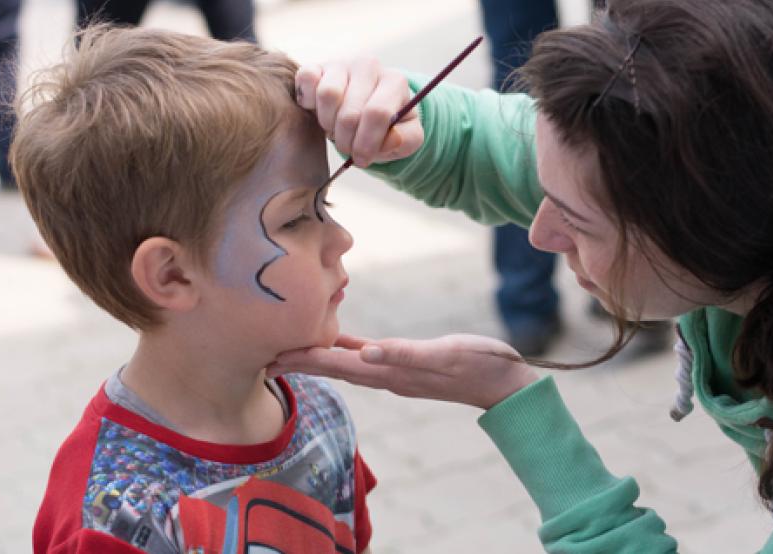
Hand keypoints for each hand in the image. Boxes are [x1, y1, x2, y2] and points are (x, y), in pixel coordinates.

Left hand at [267, 334, 539, 409]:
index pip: (339, 366)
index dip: (306, 361)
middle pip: (335, 368)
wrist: (508, 383)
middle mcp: (389, 375)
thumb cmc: (482, 365)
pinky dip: (349, 348)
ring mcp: (398, 372)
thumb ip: (405, 354)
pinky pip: (369, 355)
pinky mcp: (408, 363)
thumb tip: (365, 352)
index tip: (272, 358)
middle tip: (265, 358)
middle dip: (301, 363)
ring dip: (319, 358)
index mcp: (392, 372)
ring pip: (348, 364)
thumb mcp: (444, 355)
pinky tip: (340, 339)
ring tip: (291, 351)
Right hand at [296, 58, 424, 167]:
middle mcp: (368, 66)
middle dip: (346, 140)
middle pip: (350, 112)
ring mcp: (341, 64)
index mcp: (395, 82)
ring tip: (336, 130)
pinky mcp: (317, 66)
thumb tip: (391, 137)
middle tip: (348, 147)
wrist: (365, 110)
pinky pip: (307, 79)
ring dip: (328, 123)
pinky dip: (308, 102)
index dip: (366, 143)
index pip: (377, 113)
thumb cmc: (387, 126)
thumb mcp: (406, 138)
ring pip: (327, 95)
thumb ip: (406, 140)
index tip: (361, 159)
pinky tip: (318, 112)